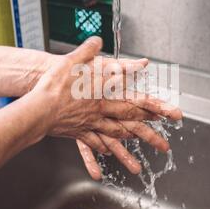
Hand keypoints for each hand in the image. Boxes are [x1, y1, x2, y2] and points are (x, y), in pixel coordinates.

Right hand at [28, 37, 181, 179]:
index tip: (171, 113)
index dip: (155, 106)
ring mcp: (91, 124)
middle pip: (130, 124)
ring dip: (127, 155)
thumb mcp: (73, 61)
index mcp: (105, 93)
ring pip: (114, 140)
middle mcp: (102, 111)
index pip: (136, 99)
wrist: (38, 107)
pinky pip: (91, 144)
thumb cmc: (55, 83)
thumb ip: (88, 51)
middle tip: (165, 147)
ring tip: (138, 168)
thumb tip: (97, 40)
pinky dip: (99, 151)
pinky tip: (104, 155)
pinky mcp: (78, 132)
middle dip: (150, 135)